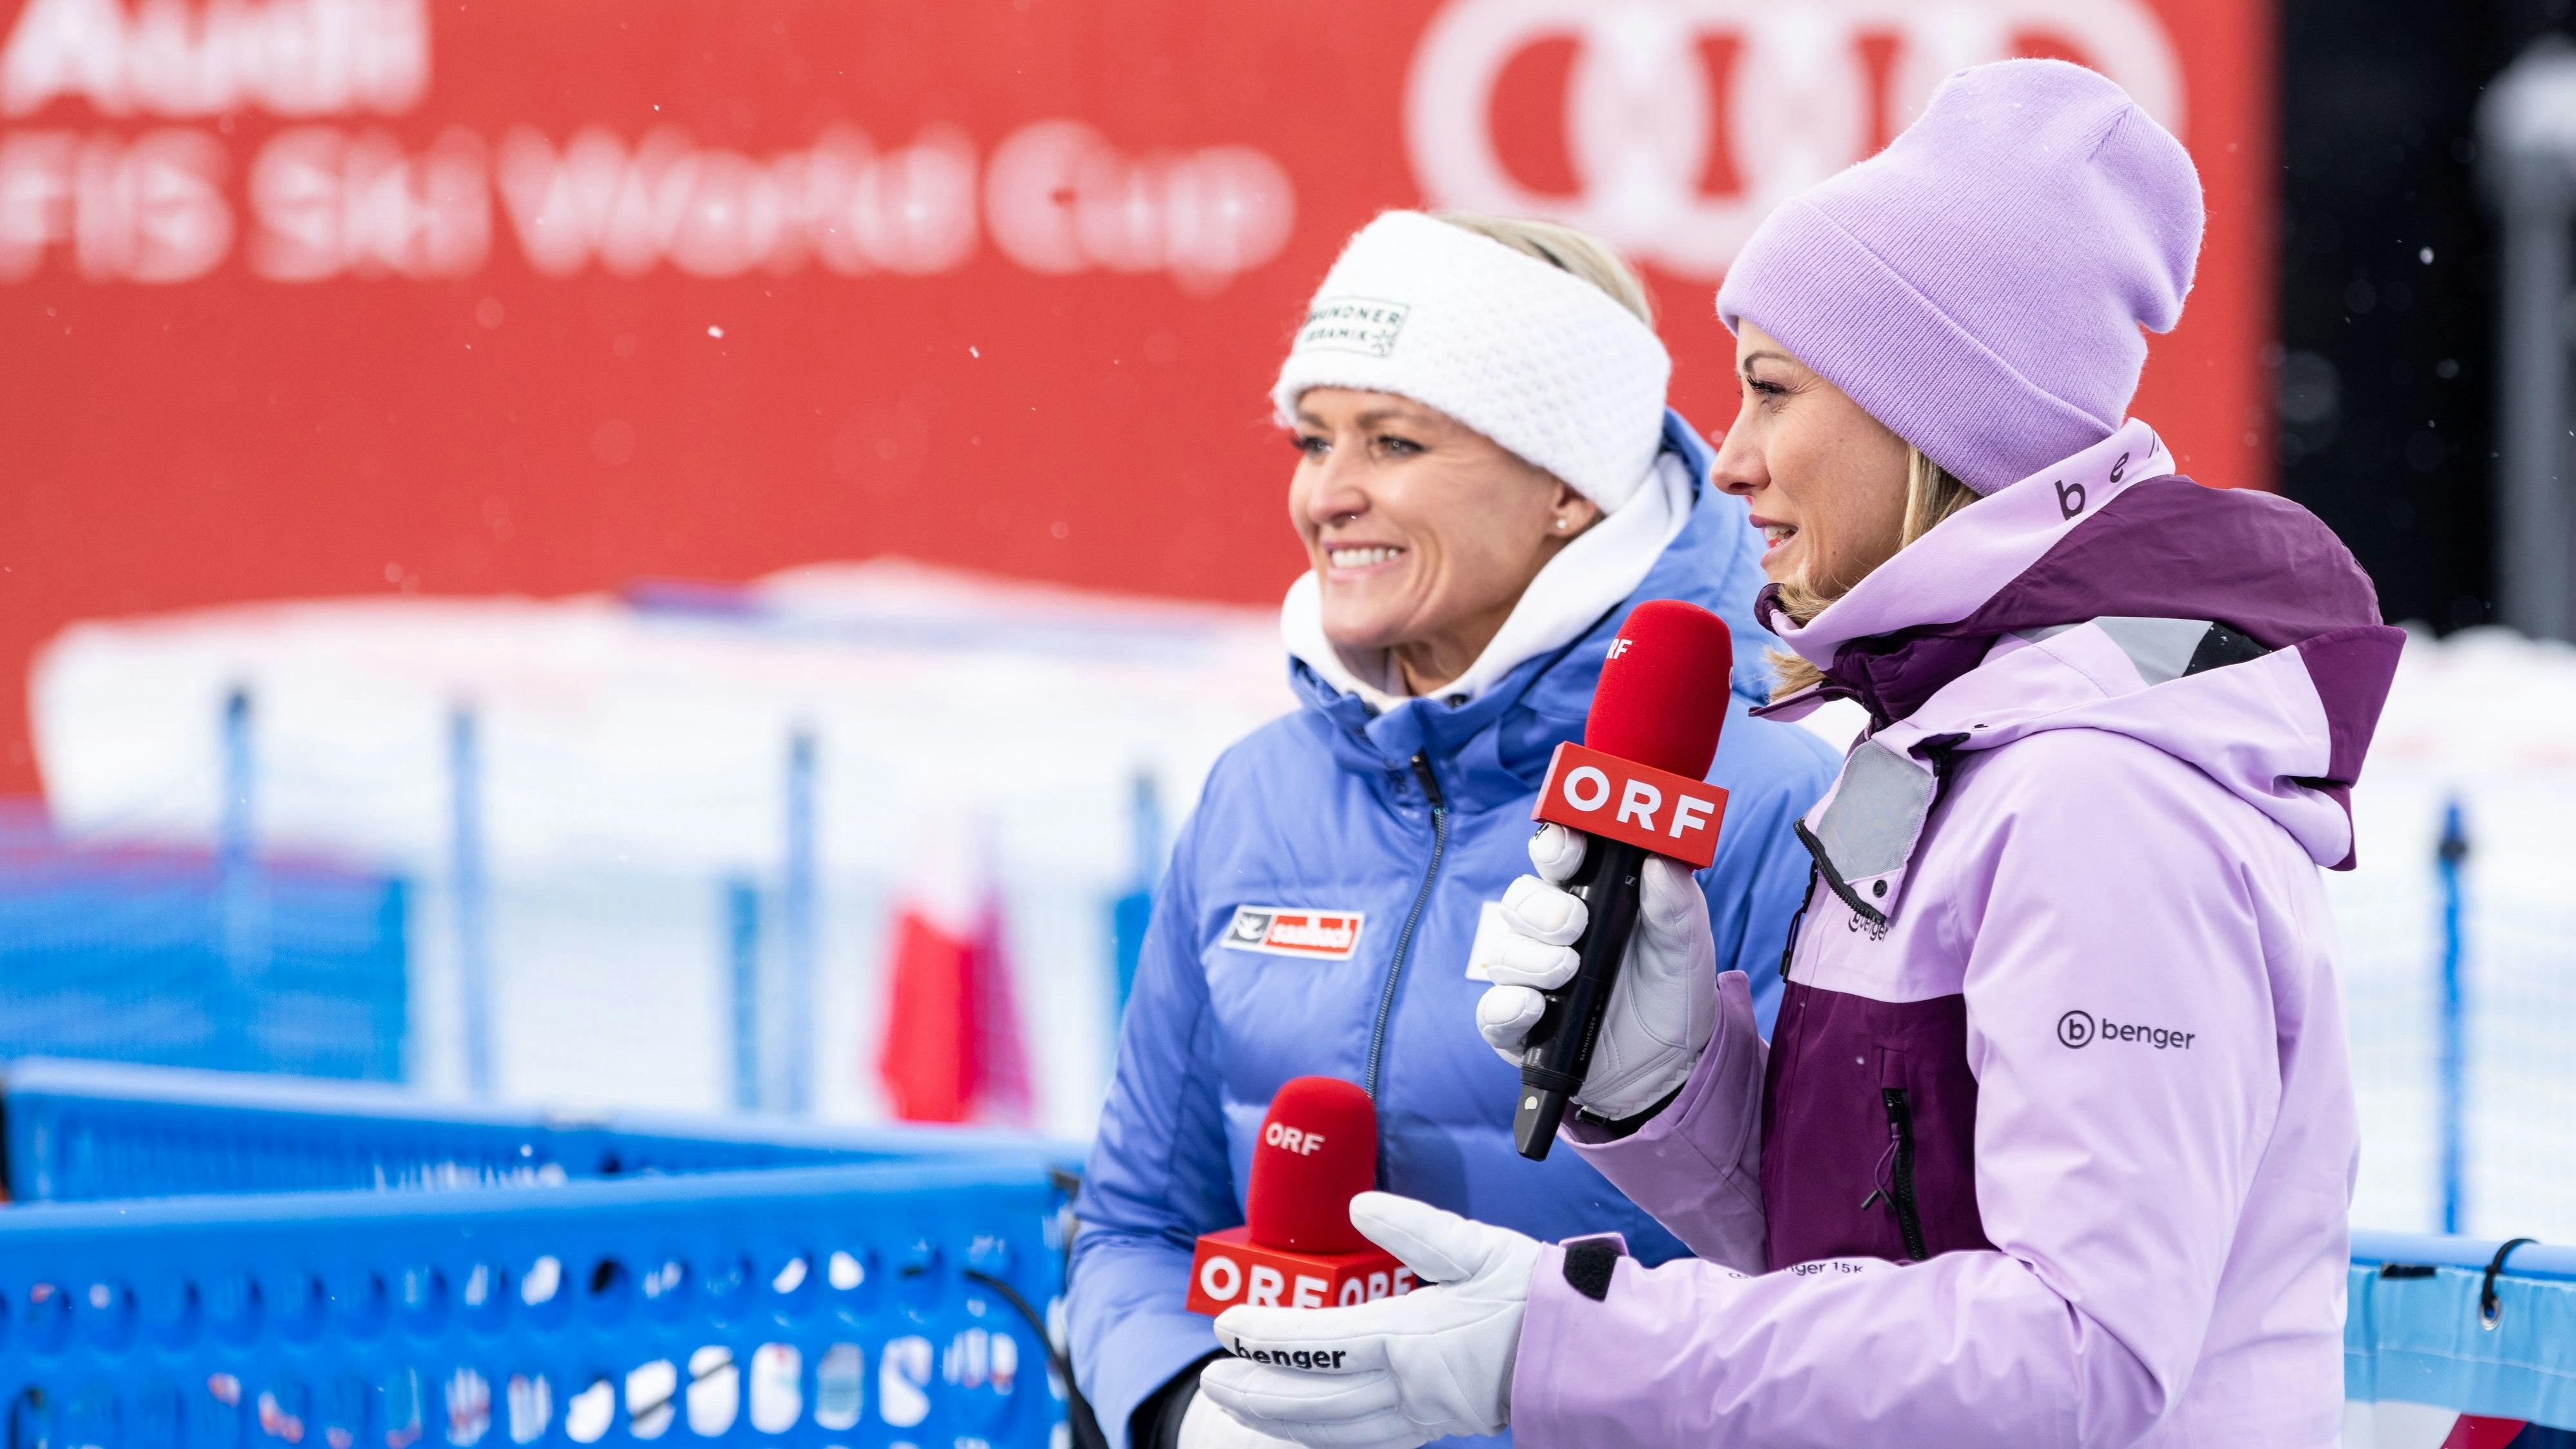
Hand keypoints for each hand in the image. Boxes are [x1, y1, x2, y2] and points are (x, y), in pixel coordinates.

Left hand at [1199, 1193, 1539, 1448]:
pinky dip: (1324, 1438)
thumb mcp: (1478, 1247)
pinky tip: (1301, 1429)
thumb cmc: (1539, 1295)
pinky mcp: (1439, 1426)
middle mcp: (1411, 1387)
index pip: (1323, 1343)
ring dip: (1281, 1420)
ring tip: (1239, 1407)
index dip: (1269, 1337)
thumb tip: (1360, 1203)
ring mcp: (1425, 1415)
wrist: (1592, 1352)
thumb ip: (1415, 1228)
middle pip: (1317, 1400)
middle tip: (1211, 1379)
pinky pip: (1367, 1442)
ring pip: (1337, 1430)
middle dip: (1258, 1390)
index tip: (1226, 1326)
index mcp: (1414, 1339)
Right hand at [1473, 822, 1716, 1120]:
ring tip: (1568, 972)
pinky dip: (1507, 1006)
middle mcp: (1550, 933)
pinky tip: (1534, 1008)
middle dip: (1541, 907)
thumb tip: (1661, 860)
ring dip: (1530, 959)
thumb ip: (1675, 904)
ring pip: (1502, 951)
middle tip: (1574, 925)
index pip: (1557, 857)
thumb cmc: (1671, 992)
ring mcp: (1530, 978)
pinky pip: (1491, 1009)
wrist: (1670, 1068)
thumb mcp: (1685, 947)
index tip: (1568, 847)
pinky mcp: (1517, 1025)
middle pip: (1519, 899)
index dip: (1555, 844)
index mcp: (1589, 897)